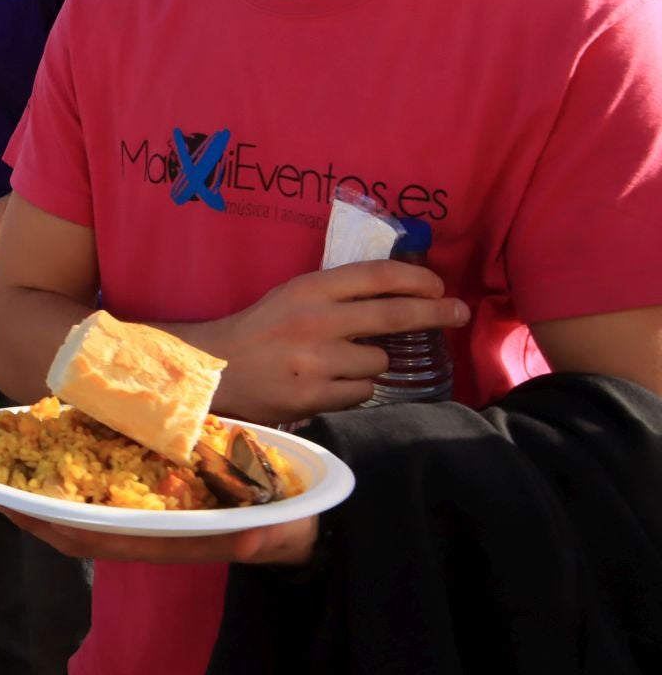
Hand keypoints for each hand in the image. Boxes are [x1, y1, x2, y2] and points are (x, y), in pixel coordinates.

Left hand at [0, 504, 318, 565]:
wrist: (301, 524)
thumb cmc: (287, 522)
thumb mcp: (282, 529)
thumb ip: (264, 535)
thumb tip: (249, 540)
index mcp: (171, 539)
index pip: (101, 537)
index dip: (55, 524)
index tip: (14, 507)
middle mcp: (151, 532)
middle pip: (77, 529)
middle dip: (32, 513)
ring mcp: (149, 518)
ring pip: (83, 514)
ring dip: (44, 499)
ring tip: (3, 474)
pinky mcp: (154, 501)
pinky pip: (103, 495)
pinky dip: (72, 480)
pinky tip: (51, 458)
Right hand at [197, 261, 470, 422]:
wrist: (215, 370)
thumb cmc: (260, 329)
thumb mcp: (292, 296)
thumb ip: (337, 292)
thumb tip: (400, 290)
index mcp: (309, 289)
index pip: (376, 276)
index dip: (416, 279)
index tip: (438, 286)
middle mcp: (316, 321)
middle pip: (394, 315)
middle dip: (435, 312)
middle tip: (459, 312)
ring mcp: (316, 362)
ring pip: (379, 361)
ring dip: (371, 362)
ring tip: (340, 362)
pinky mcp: (314, 397)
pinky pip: (362, 393)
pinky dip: (354, 389)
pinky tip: (329, 384)